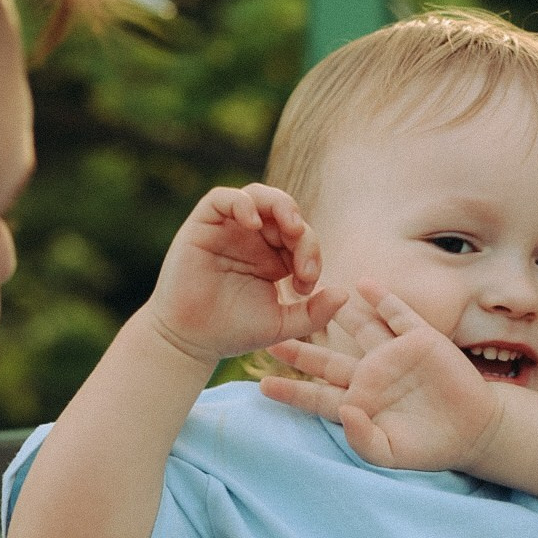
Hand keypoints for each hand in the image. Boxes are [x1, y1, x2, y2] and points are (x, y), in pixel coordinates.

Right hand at [145, 183, 346, 364]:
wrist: (192, 340)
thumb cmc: (234, 332)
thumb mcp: (282, 324)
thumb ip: (315, 312)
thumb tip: (345, 294)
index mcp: (274, 257)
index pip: (301, 237)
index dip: (312, 252)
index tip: (305, 284)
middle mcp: (253, 238)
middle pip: (285, 212)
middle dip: (301, 232)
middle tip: (303, 261)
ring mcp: (228, 228)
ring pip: (259, 196)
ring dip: (280, 206)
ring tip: (289, 227)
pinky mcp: (203, 224)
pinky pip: (223, 198)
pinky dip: (242, 203)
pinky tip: (254, 224)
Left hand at [262, 283, 502, 472]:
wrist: (472, 430)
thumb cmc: (427, 447)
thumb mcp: (389, 453)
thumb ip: (362, 437)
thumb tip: (344, 410)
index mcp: (358, 404)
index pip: (316, 396)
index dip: (290, 392)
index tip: (261, 387)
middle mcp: (370, 376)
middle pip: (327, 360)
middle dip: (299, 349)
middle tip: (271, 336)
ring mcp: (394, 355)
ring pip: (358, 328)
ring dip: (336, 311)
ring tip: (311, 293)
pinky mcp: (419, 340)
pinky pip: (397, 314)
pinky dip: (382, 298)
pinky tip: (364, 284)